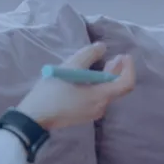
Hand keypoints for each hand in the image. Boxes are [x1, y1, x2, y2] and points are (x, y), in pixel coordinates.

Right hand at [15, 42, 135, 130]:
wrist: (34, 117)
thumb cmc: (51, 92)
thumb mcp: (69, 67)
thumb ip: (88, 55)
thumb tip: (102, 47)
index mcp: (100, 97)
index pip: (126, 84)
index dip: (129, 68)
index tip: (124, 55)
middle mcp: (100, 107)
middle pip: (117, 88)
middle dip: (118, 71)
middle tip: (115, 56)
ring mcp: (92, 113)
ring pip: (108, 93)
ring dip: (108, 77)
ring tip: (103, 64)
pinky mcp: (84, 114)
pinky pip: (98, 98)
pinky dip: (99, 85)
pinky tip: (89, 77)